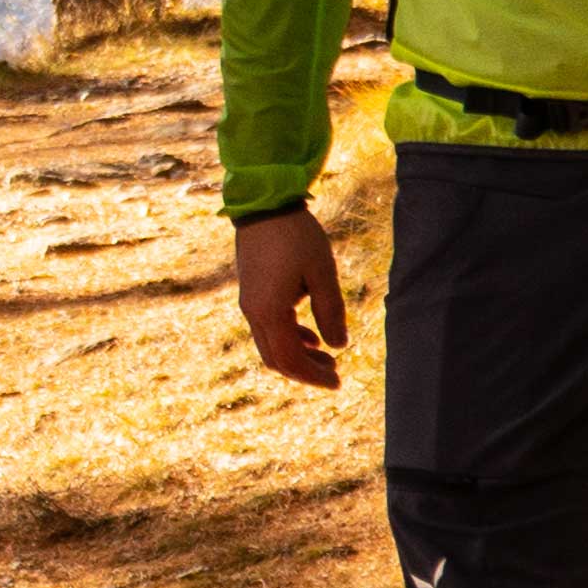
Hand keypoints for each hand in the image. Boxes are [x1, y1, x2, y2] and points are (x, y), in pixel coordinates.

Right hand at [233, 208, 352, 386]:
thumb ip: (330, 311)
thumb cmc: (295, 236)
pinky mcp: (252, 293)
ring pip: (271, 345)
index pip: (290, 359)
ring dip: (298, 355)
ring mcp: (249, 303)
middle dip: (306, 371)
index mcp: (269, 311)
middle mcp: (253, 312)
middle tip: (335, 373)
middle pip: (276, 359)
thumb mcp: (322, 272)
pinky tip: (309, 334)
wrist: (263, 205)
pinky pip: (267, 328)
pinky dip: (289, 338)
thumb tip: (338, 345)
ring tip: (327, 355)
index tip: (337, 381)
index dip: (313, 375)